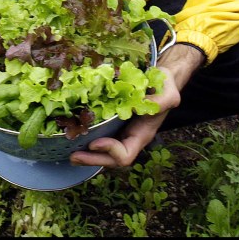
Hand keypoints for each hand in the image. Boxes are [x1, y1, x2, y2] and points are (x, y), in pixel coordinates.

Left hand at [69, 44, 203, 167]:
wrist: (161, 79)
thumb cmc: (164, 86)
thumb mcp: (168, 93)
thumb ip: (162, 101)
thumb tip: (142, 104)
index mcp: (142, 134)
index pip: (126, 154)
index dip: (110, 151)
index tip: (95, 142)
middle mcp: (130, 137)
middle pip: (111, 160)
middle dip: (92, 160)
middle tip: (73, 156)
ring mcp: (120, 131)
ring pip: (103, 152)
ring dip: (87, 155)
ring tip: (70, 153)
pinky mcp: (111, 122)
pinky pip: (99, 136)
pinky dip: (86, 139)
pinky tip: (74, 133)